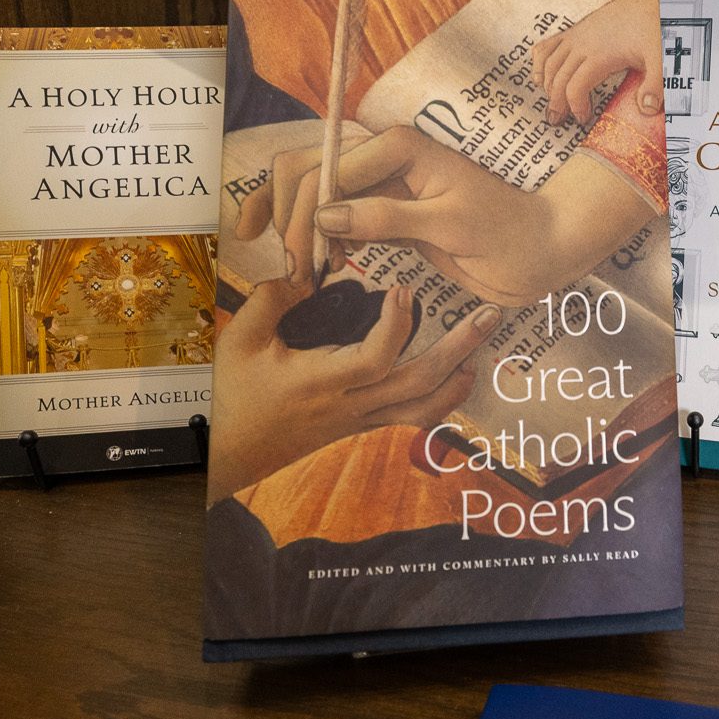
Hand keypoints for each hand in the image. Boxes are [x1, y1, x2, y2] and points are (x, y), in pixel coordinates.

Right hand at [206, 278, 496, 502]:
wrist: (232, 451)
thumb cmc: (234, 393)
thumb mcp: (241, 339)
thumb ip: (273, 298)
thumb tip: (307, 267)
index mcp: (319, 382)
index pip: (373, 359)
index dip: (395, 326)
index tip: (402, 290)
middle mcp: (348, 405)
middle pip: (417, 385)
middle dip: (457, 350)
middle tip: (486, 316)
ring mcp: (359, 419)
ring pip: (422, 408)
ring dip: (457, 379)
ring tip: (480, 349)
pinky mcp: (362, 424)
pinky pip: (411, 417)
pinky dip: (441, 398)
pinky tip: (455, 376)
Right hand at [234, 126, 564, 305]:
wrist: (539, 251)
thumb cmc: (508, 233)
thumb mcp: (449, 225)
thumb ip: (388, 217)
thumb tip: (325, 217)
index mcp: (399, 147)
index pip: (327, 170)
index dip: (305, 216)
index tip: (306, 263)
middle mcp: (382, 157)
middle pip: (307, 171)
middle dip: (290, 217)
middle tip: (296, 270)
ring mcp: (380, 184)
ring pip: (314, 192)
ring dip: (297, 226)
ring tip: (303, 273)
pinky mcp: (383, 212)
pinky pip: (335, 216)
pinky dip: (317, 236)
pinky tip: (322, 265)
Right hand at [532, 0, 661, 124]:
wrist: (642, 6)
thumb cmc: (651, 33)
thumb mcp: (660, 57)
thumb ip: (656, 84)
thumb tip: (647, 109)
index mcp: (600, 55)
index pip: (575, 87)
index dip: (575, 106)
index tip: (584, 119)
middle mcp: (581, 45)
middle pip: (557, 78)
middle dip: (556, 103)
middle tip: (558, 121)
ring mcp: (574, 37)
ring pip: (548, 64)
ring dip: (546, 86)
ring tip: (553, 105)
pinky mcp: (572, 32)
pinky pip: (545, 46)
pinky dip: (538, 63)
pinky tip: (540, 78)